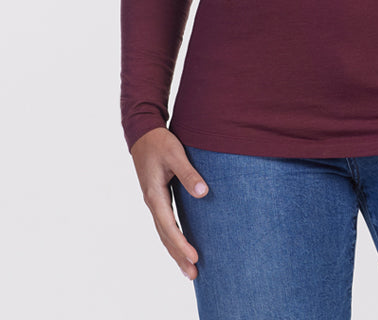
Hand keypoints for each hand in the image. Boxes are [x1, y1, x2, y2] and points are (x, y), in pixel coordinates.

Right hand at [130, 126, 208, 279]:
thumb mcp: (175, 154)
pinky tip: (181, 246)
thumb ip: (188, 173)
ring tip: (188, 269)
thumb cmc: (160, 143)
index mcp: (155, 195)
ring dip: (176, 251)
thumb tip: (203, 193)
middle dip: (179, 256)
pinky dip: (173, 238)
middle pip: (165, 236)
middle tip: (193, 275)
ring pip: (164, 233)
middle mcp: (152, 202)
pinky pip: (165, 224)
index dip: (181, 243)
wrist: (143, 134)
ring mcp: (154, 202)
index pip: (169, 226)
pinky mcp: (158, 198)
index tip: (194, 257)